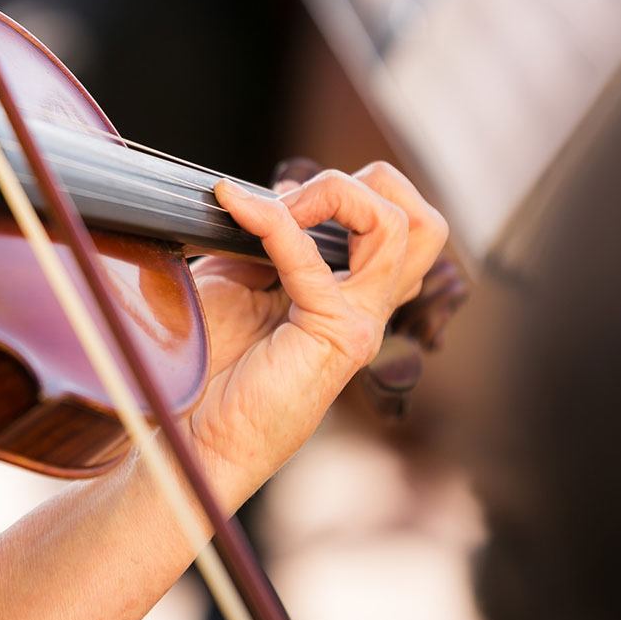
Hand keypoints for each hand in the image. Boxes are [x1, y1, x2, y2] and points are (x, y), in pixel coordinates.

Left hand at [185, 163, 447, 486]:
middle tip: (299, 202)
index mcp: (355, 294)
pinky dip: (274, 221)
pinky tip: (237, 208)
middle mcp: (370, 308)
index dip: (343, 192)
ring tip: (281, 208)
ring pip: (401, 229)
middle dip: (366, 186)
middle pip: (424, 223)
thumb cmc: (211, 367)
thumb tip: (276, 195)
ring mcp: (362, 322)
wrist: (196, 434)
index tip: (277, 201)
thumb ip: (266, 237)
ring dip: (335, 195)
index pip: (396, 221)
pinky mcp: (337, 334)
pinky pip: (314, 257)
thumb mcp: (237, 277)